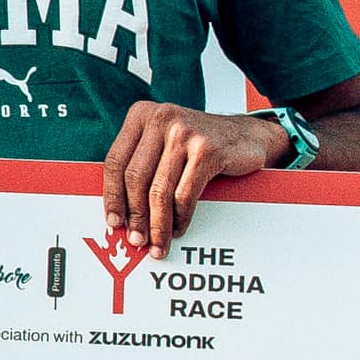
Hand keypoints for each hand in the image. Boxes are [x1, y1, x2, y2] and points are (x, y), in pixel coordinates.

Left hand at [99, 101, 286, 255]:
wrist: (248, 136)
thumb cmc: (197, 145)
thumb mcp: (163, 142)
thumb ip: (141, 164)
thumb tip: (119, 212)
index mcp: (141, 115)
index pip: (115, 161)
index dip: (112, 196)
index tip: (112, 222)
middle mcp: (160, 119)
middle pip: (136, 178)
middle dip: (135, 215)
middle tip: (136, 240)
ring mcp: (184, 133)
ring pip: (160, 190)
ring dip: (157, 224)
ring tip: (157, 244)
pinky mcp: (207, 150)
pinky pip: (185, 194)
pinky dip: (180, 218)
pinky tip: (178, 230)